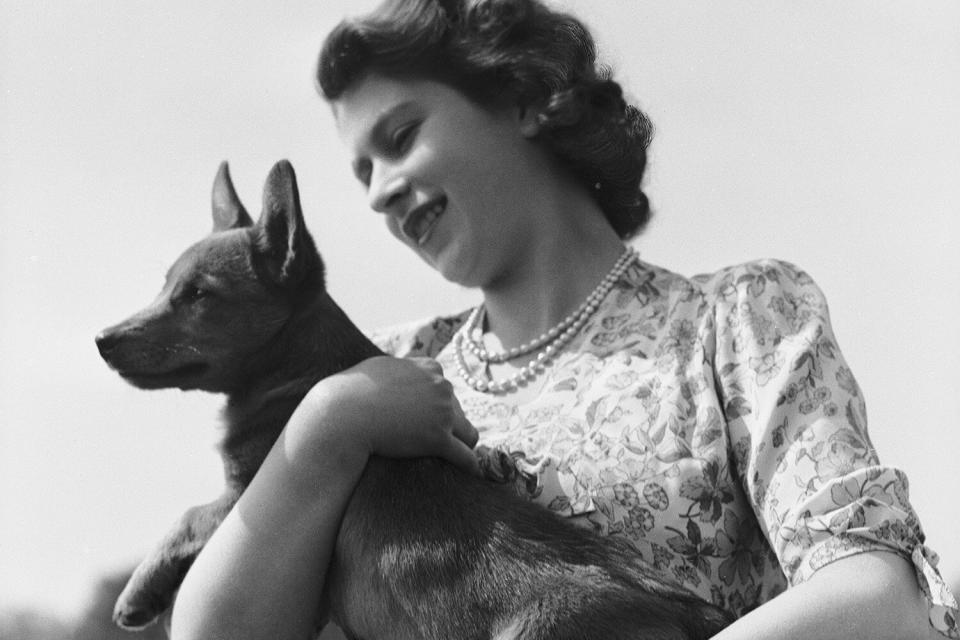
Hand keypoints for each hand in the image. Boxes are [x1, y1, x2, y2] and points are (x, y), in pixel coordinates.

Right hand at [293, 356, 479, 474]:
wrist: (343, 414)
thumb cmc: (352, 393)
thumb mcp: (379, 369)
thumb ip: (398, 370)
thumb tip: (399, 369)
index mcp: (428, 368)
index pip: (444, 388)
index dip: (436, 405)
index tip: (427, 418)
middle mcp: (440, 386)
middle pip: (457, 410)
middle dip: (447, 425)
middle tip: (432, 441)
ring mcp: (442, 413)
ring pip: (467, 432)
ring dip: (462, 444)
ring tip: (456, 458)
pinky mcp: (438, 439)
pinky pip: (465, 456)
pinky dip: (469, 465)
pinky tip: (470, 474)